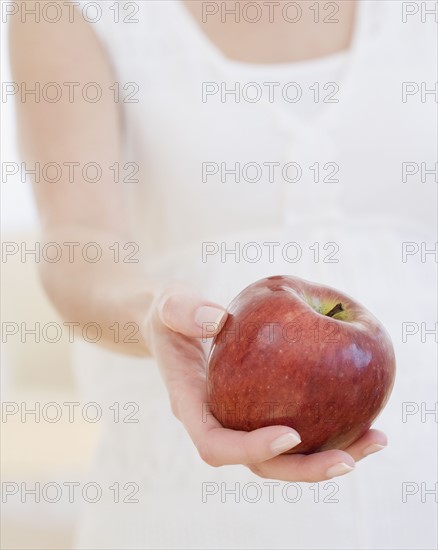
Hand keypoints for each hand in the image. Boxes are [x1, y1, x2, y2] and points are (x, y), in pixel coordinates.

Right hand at [144, 283, 386, 481]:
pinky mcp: (258, 407)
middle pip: (259, 464)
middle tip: (350, 460)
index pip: (216, 445)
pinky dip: (327, 427)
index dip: (251, 448)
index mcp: (192, 405)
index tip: (290, 434)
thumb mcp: (169, 304)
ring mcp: (239, 417)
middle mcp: (217, 421)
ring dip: (326, 455)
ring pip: (282, 455)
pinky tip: (362, 414)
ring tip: (373, 440)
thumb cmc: (170, 315)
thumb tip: (217, 319)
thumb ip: (183, 310)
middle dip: (303, 468)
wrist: (174, 323)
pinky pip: (294, 426)